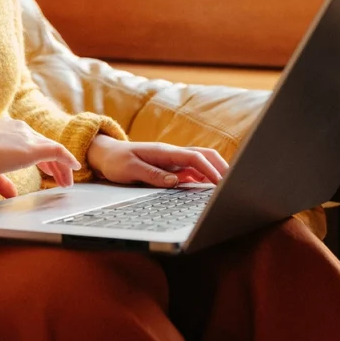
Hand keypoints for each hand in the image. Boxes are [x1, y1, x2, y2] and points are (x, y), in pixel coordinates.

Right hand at [0, 118, 81, 198]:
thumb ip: (2, 181)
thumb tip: (11, 193)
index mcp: (7, 129)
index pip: (31, 141)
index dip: (42, 158)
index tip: (48, 171)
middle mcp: (19, 129)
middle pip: (44, 145)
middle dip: (54, 164)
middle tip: (62, 179)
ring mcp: (27, 137)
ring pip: (53, 149)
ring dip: (62, 166)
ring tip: (67, 182)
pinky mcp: (32, 148)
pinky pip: (57, 151)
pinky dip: (67, 159)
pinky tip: (74, 168)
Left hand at [87, 135, 228, 187]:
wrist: (105, 154)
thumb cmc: (117, 160)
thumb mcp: (130, 169)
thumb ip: (152, 174)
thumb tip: (175, 181)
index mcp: (164, 152)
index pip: (194, 158)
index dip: (209, 170)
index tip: (221, 183)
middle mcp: (172, 154)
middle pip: (204, 155)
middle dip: (221, 167)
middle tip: (234, 184)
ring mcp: (173, 160)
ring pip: (201, 162)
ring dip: (215, 171)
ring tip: (227, 187)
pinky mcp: (171, 168)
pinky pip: (193, 170)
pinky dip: (205, 177)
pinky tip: (210, 188)